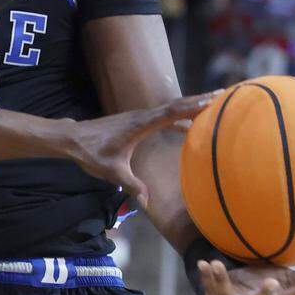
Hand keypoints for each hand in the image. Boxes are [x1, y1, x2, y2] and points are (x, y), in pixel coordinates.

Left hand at [66, 91, 220, 207]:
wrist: (73, 138)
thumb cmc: (91, 153)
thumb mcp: (111, 172)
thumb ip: (130, 184)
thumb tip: (146, 200)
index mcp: (139, 125)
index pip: (170, 113)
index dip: (191, 106)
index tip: (211, 100)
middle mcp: (141, 116)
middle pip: (174, 106)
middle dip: (198, 100)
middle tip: (222, 94)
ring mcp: (139, 117)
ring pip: (169, 109)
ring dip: (189, 106)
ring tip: (212, 105)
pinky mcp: (136, 121)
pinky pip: (162, 116)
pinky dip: (178, 116)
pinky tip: (188, 126)